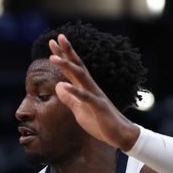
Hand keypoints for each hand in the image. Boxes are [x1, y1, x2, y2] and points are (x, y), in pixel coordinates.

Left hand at [48, 34, 140, 150]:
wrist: (119, 134)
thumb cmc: (100, 122)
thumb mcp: (79, 111)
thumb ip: (69, 99)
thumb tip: (58, 86)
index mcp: (85, 88)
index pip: (72, 68)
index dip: (63, 56)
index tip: (53, 43)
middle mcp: (90, 87)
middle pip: (77, 66)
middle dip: (67, 52)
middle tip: (57, 38)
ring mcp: (95, 95)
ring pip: (80, 77)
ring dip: (66, 66)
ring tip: (52, 58)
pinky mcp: (99, 106)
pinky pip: (85, 97)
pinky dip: (74, 91)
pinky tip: (63, 85)